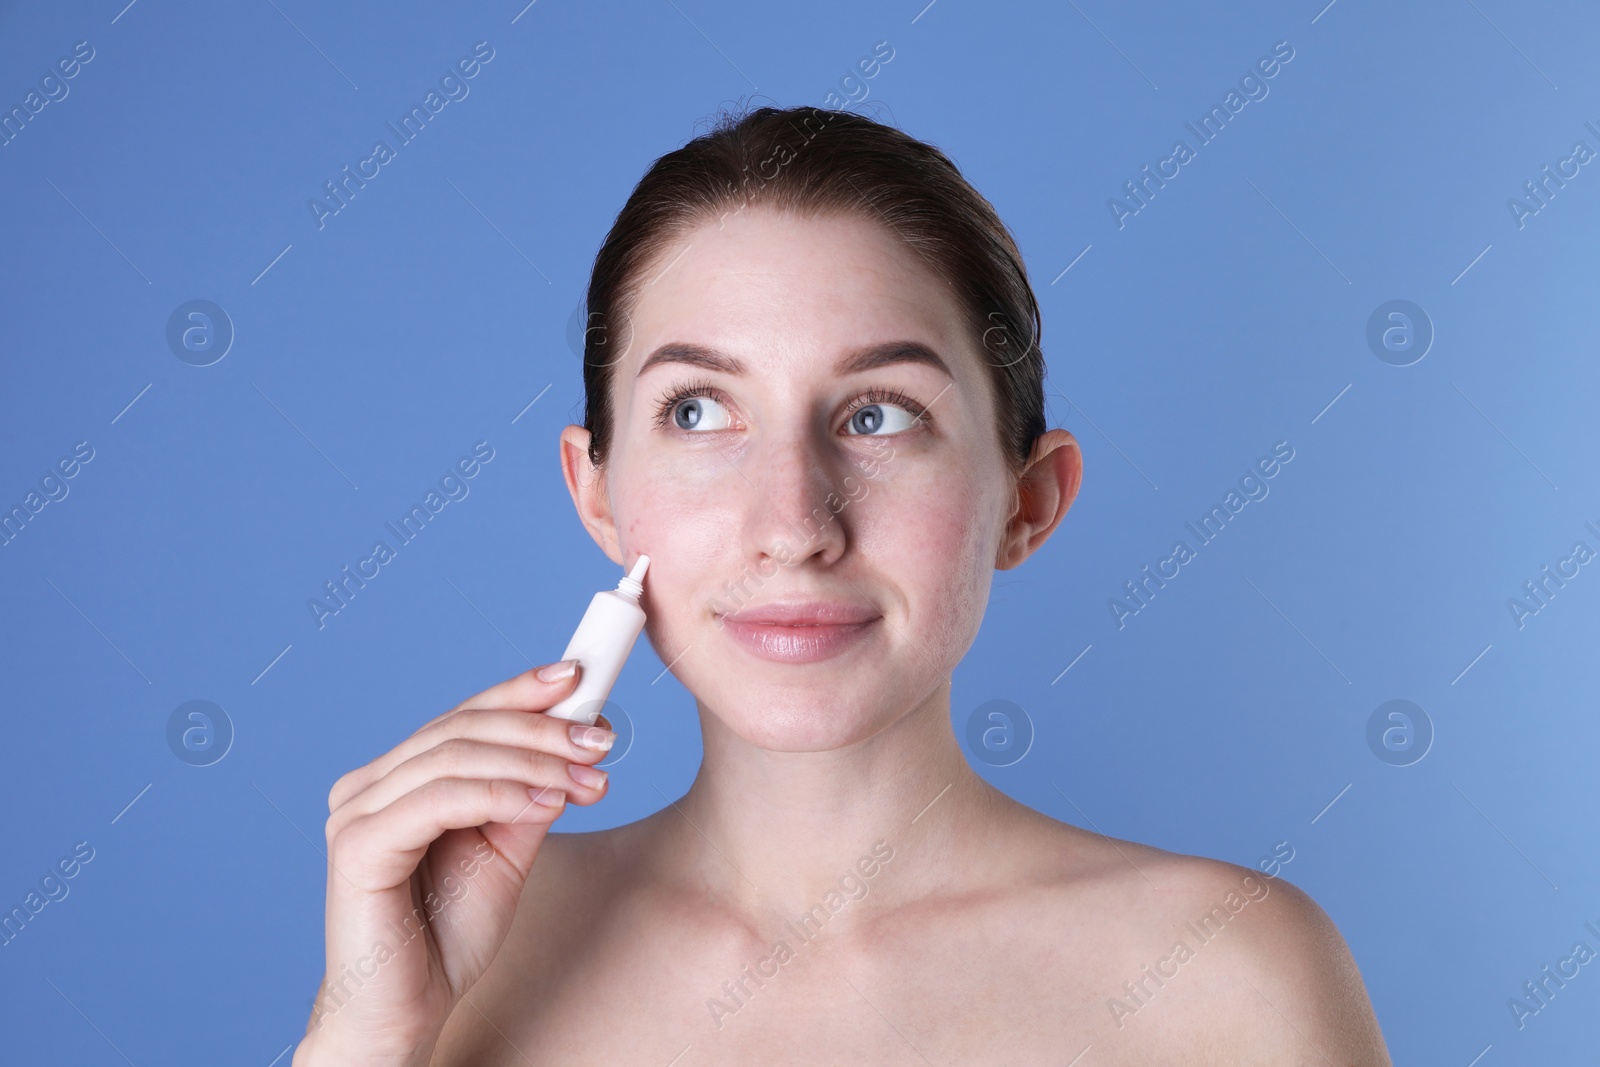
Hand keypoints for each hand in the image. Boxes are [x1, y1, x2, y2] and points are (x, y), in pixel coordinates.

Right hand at [293, 660, 614, 1065]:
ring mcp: (355, 813)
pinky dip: (498, 792)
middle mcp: (368, 786)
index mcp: (397, 779)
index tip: (579, 679)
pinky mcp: (357, 847)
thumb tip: (575, 743)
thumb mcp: (506, 852)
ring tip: (587, 779)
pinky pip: (438, 799)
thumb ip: (530, 797)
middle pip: (462, 728)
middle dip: (540, 729)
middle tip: (599, 741)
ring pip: (455, 757)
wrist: (406, 1014)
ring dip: (532, 761)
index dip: (520, 692)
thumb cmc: (447, 936)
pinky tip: (545, 802)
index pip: (463, 717)